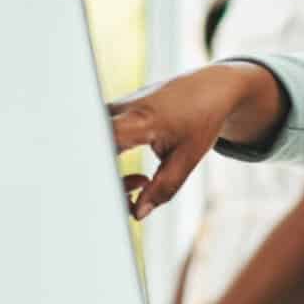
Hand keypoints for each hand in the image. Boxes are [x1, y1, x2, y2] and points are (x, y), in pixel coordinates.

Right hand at [110, 63, 281, 220]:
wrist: (209, 89)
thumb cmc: (201, 120)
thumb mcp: (187, 158)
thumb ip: (163, 188)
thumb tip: (137, 214)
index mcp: (139, 120)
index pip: (103, 145)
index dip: (101, 172)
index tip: (116, 194)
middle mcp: (119, 110)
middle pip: (94, 149)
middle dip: (106, 180)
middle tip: (137, 190)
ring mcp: (113, 108)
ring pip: (95, 146)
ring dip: (110, 173)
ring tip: (141, 182)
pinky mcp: (113, 112)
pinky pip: (101, 140)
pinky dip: (111, 163)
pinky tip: (136, 175)